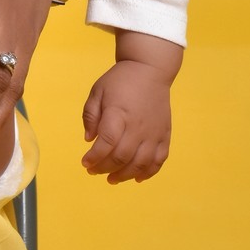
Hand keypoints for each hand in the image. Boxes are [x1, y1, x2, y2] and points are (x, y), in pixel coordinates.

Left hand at [81, 61, 172, 182]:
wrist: (150, 70)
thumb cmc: (120, 81)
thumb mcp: (98, 91)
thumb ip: (91, 115)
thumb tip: (89, 139)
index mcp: (118, 114)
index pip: (106, 142)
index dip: (94, 157)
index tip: (85, 163)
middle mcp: (138, 126)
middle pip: (122, 156)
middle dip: (105, 168)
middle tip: (94, 172)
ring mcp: (154, 133)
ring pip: (140, 163)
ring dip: (125, 175)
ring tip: (112, 179)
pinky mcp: (165, 135)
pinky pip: (159, 160)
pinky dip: (148, 172)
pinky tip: (136, 178)